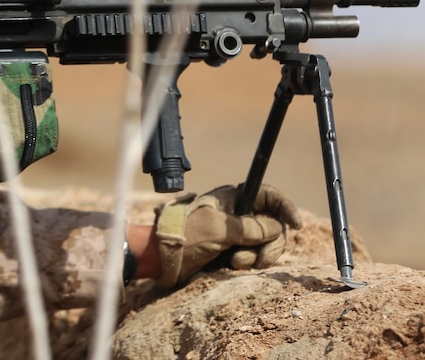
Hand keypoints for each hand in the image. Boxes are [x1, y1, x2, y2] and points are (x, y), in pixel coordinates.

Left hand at [154, 183, 302, 287]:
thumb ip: (251, 228)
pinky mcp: (233, 249)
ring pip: (266, 244)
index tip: (297, 224)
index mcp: (233, 197)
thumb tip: (278, 227)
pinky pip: (254, 256)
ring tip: (234, 262)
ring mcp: (236, 232)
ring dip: (256, 256)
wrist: (164, 258)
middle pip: (274, 225)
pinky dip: (248, 262)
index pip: (268, 195)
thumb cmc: (186, 236)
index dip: (285, 206)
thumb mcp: (220, 229)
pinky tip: (230, 265)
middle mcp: (238, 212)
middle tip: (257, 258)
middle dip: (270, 244)